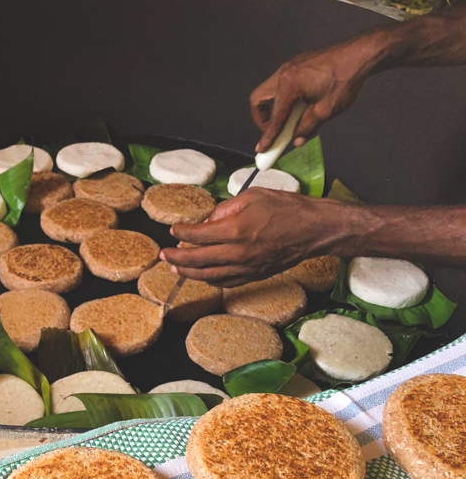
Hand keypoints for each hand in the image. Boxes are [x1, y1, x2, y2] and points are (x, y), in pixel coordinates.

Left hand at [162, 189, 354, 286]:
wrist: (313, 229)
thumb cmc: (286, 208)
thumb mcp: (252, 196)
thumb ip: (225, 209)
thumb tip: (207, 221)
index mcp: (236, 230)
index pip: (199, 235)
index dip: (183, 234)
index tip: (173, 231)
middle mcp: (239, 252)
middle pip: (199, 260)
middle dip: (178, 257)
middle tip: (164, 254)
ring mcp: (247, 267)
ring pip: (210, 276)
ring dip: (190, 273)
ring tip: (176, 267)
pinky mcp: (255, 275)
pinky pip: (227, 282)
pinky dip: (211, 280)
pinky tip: (202, 276)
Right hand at [251, 39, 375, 151]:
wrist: (359, 55)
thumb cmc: (344, 82)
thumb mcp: (325, 111)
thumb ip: (307, 127)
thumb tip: (296, 140)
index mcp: (289, 85)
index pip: (275, 116)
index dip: (269, 135)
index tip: (263, 149)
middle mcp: (284, 73)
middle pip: (259, 99)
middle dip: (261, 119)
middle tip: (272, 132)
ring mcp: (289, 67)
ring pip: (268, 90)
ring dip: (272, 108)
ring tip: (287, 121)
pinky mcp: (296, 65)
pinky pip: (281, 84)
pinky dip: (282, 98)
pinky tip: (298, 106)